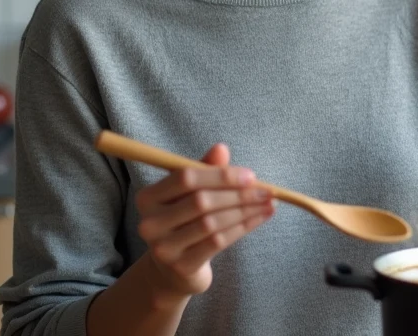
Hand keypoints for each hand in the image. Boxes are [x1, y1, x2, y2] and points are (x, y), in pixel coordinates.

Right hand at [134, 144, 273, 298]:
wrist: (174, 269)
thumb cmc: (185, 221)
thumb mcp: (191, 193)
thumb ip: (203, 170)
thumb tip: (221, 148)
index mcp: (148, 197)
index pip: (186, 178)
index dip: (221, 175)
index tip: (251, 175)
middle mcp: (150, 222)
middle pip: (201, 201)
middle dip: (238, 195)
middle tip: (266, 191)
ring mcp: (163, 248)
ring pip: (212, 223)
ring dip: (245, 211)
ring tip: (268, 204)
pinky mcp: (181, 266)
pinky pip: (218, 242)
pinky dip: (243, 228)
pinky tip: (259, 219)